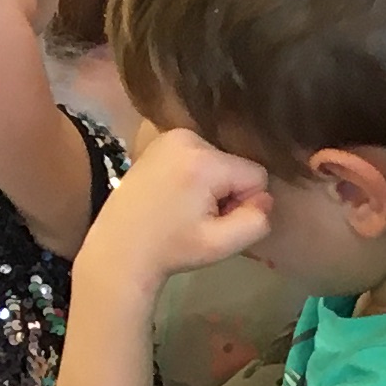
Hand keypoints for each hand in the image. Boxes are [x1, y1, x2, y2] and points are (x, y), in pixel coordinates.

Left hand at [91, 126, 274, 281]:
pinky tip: (176, 195)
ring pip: (220, 160)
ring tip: (186, 207)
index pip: (257, 175)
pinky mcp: (161, 141)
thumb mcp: (222, 245)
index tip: (218, 220)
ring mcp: (170, 136)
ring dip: (213, 185)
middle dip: (228, 191)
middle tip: (199, 217)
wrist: (120, 246)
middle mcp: (187, 138)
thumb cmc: (171, 248)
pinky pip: (200, 156)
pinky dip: (196, 175)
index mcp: (204, 161)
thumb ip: (257, 221)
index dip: (246, 203)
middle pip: (237, 165)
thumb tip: (265, 198)